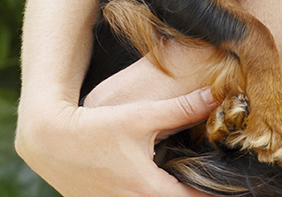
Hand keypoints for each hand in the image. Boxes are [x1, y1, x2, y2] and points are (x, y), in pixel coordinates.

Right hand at [16, 88, 216, 196]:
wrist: (49, 139)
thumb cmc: (96, 127)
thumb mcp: (141, 116)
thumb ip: (181, 108)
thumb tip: (215, 96)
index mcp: (146, 189)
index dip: (213, 194)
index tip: (232, 186)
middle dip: (192, 194)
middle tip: (212, 184)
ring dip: (169, 192)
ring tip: (186, 181)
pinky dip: (148, 193)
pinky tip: (159, 181)